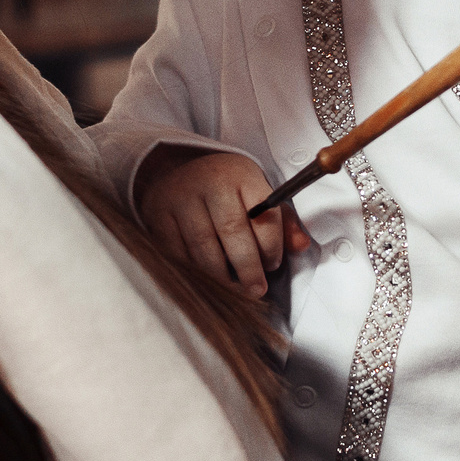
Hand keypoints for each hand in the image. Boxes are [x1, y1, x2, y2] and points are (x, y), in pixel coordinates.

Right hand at [137, 147, 309, 297]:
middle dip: (248, 268)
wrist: (177, 170)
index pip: (263, 214)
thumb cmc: (226, 190)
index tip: (273, 265)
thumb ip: (282, 221)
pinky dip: (195, 272)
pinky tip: (208, 279)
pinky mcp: (158, 215)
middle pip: (232, 232)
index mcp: (242, 174)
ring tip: (234, 288)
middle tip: (256, 290)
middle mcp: (210, 182)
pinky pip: (178, 253)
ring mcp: (181, 197)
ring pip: (203, 247)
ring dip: (221, 276)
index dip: (271, 246)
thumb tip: (301, 245)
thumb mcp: (257, 194)